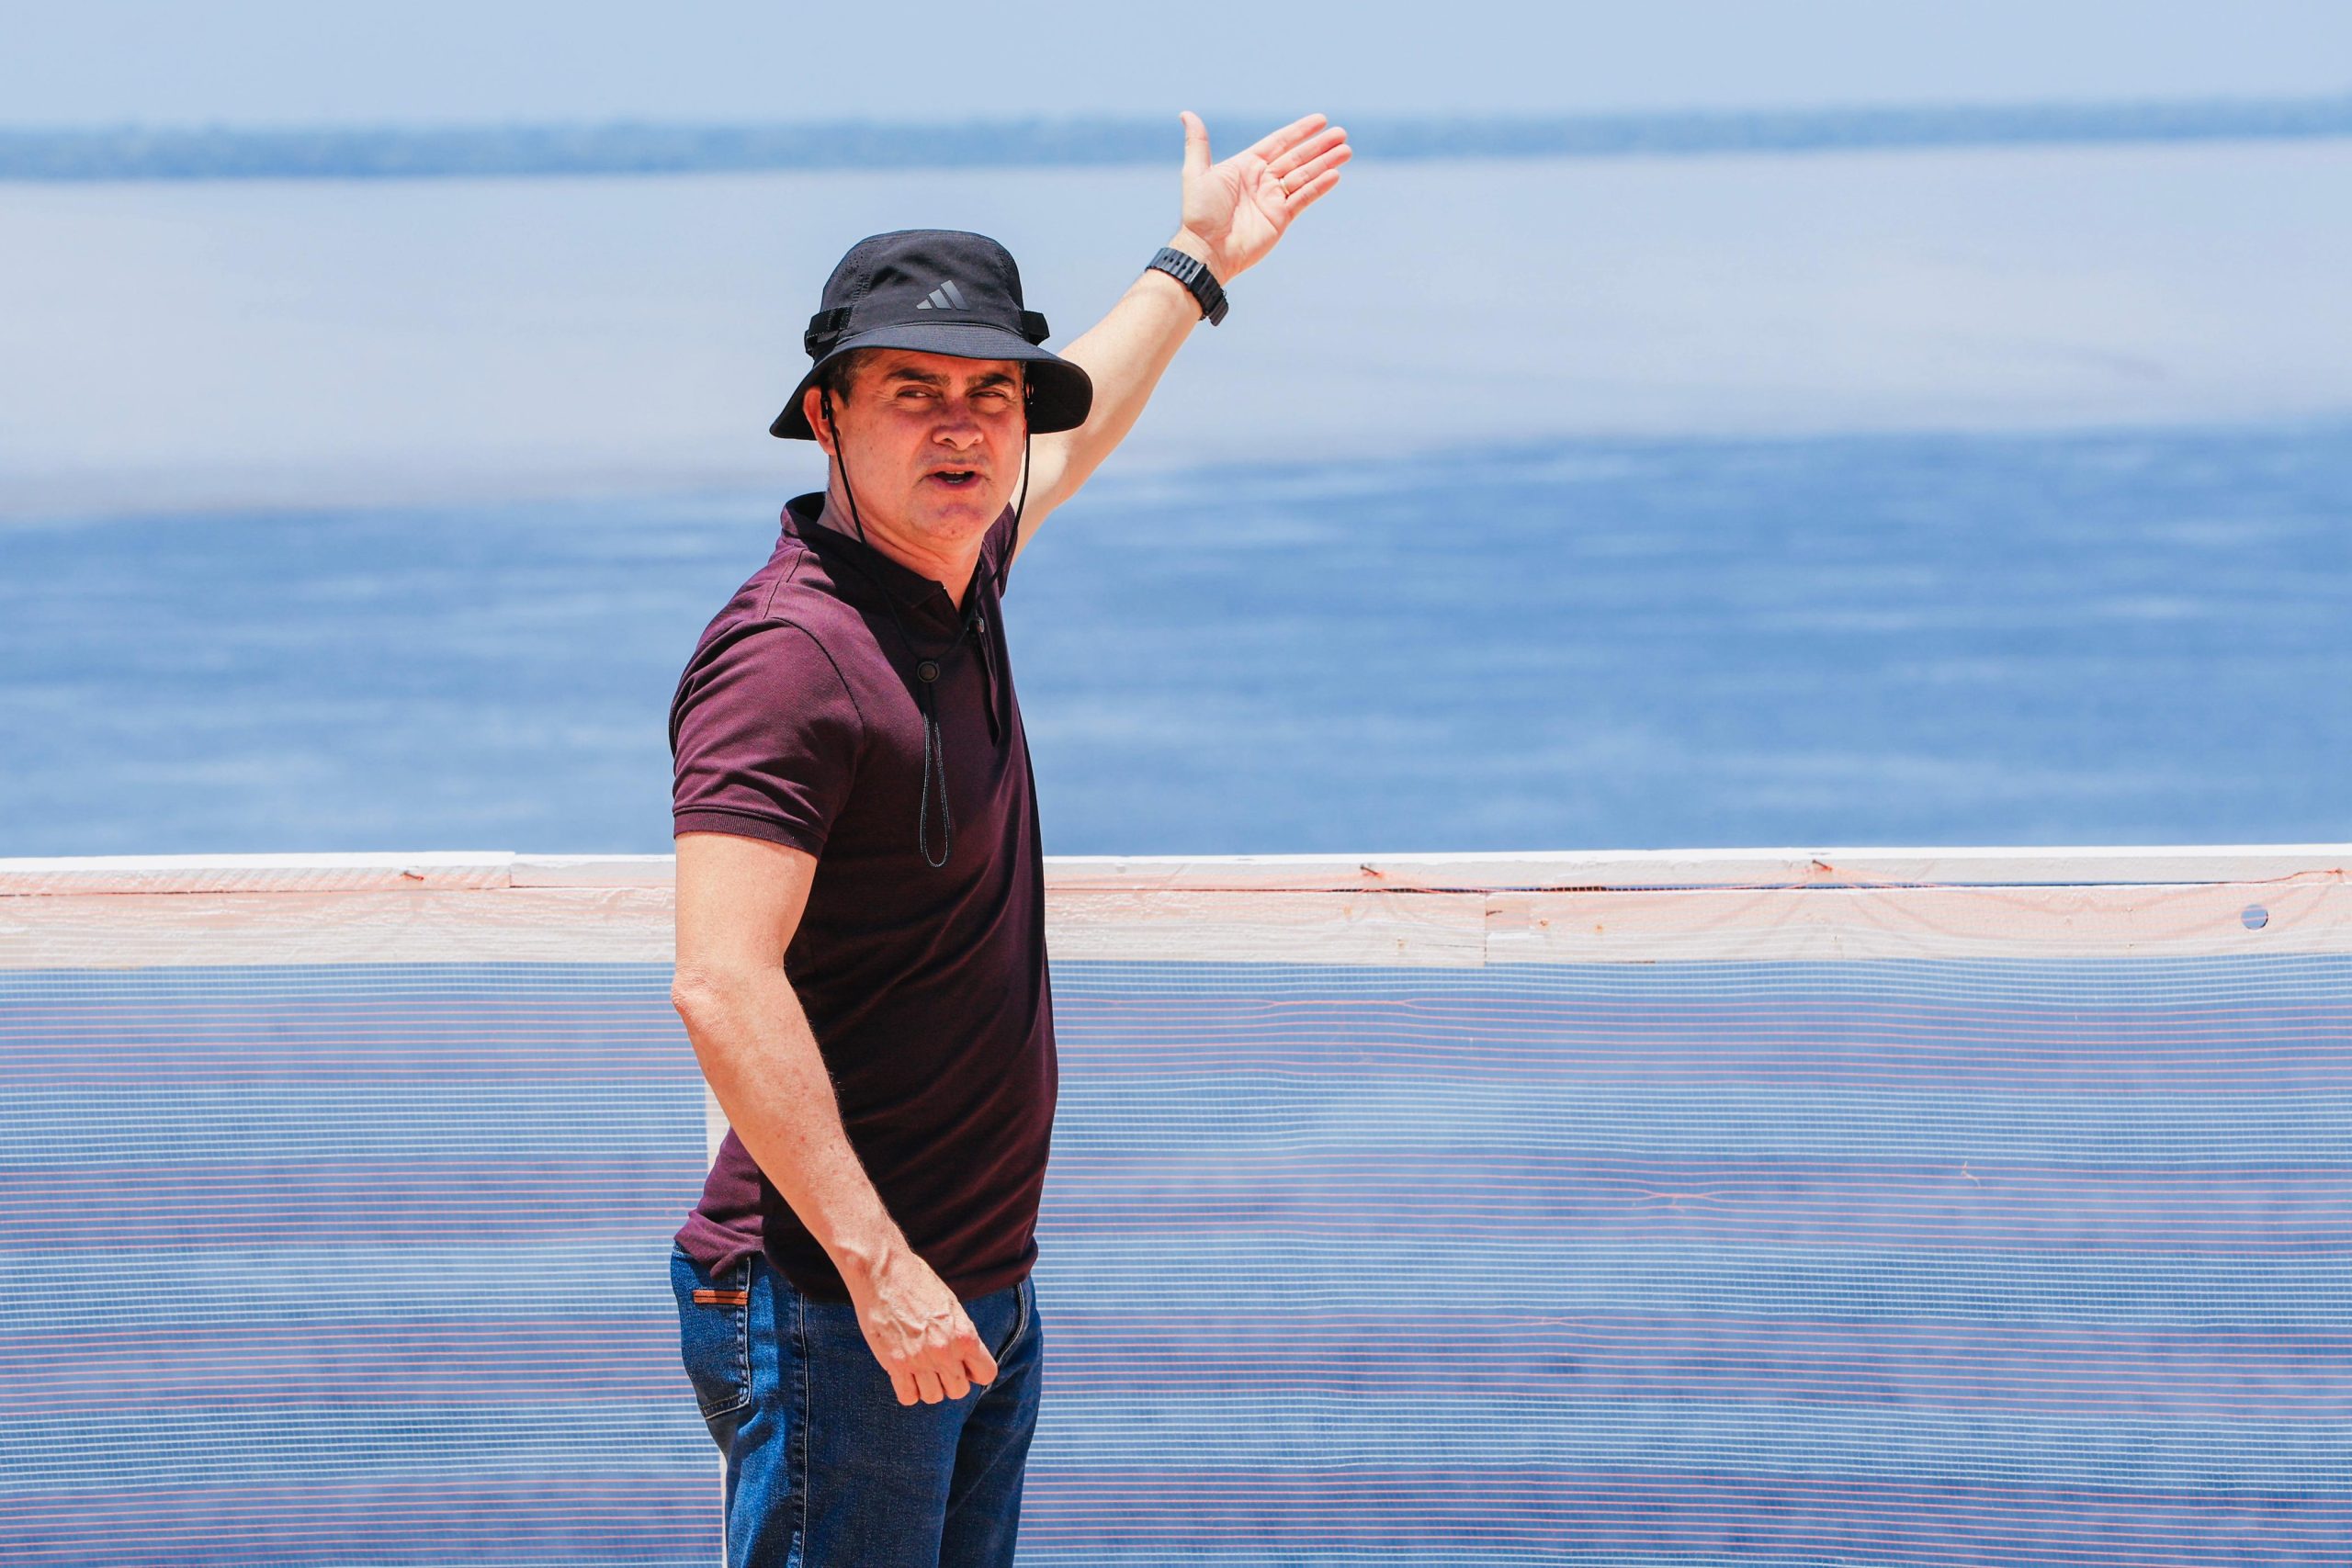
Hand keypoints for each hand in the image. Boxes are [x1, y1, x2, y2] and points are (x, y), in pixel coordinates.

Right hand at [847, 1247, 998, 1405]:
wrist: (884, 1272)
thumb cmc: (918, 1282)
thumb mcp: (951, 1305)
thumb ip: (960, 1334)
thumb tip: (965, 1357)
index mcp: (965, 1335)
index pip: (986, 1374)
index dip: (975, 1371)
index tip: (964, 1365)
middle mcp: (946, 1352)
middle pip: (959, 1391)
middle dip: (951, 1380)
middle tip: (938, 1364)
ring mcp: (920, 1360)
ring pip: (934, 1397)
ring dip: (929, 1386)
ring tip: (920, 1367)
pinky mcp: (895, 1364)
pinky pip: (908, 1397)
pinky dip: (908, 1390)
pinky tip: (904, 1373)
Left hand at [1173, 110, 1349, 281]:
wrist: (1206, 250)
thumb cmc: (1199, 213)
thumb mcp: (1196, 172)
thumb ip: (1198, 143)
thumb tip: (1187, 113)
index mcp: (1246, 166)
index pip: (1278, 143)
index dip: (1299, 131)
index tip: (1320, 120)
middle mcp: (1262, 180)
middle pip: (1296, 158)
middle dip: (1319, 146)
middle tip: (1341, 133)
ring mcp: (1272, 200)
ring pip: (1304, 176)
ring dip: (1325, 163)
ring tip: (1346, 150)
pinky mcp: (1280, 218)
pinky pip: (1303, 198)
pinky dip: (1318, 187)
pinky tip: (1334, 175)